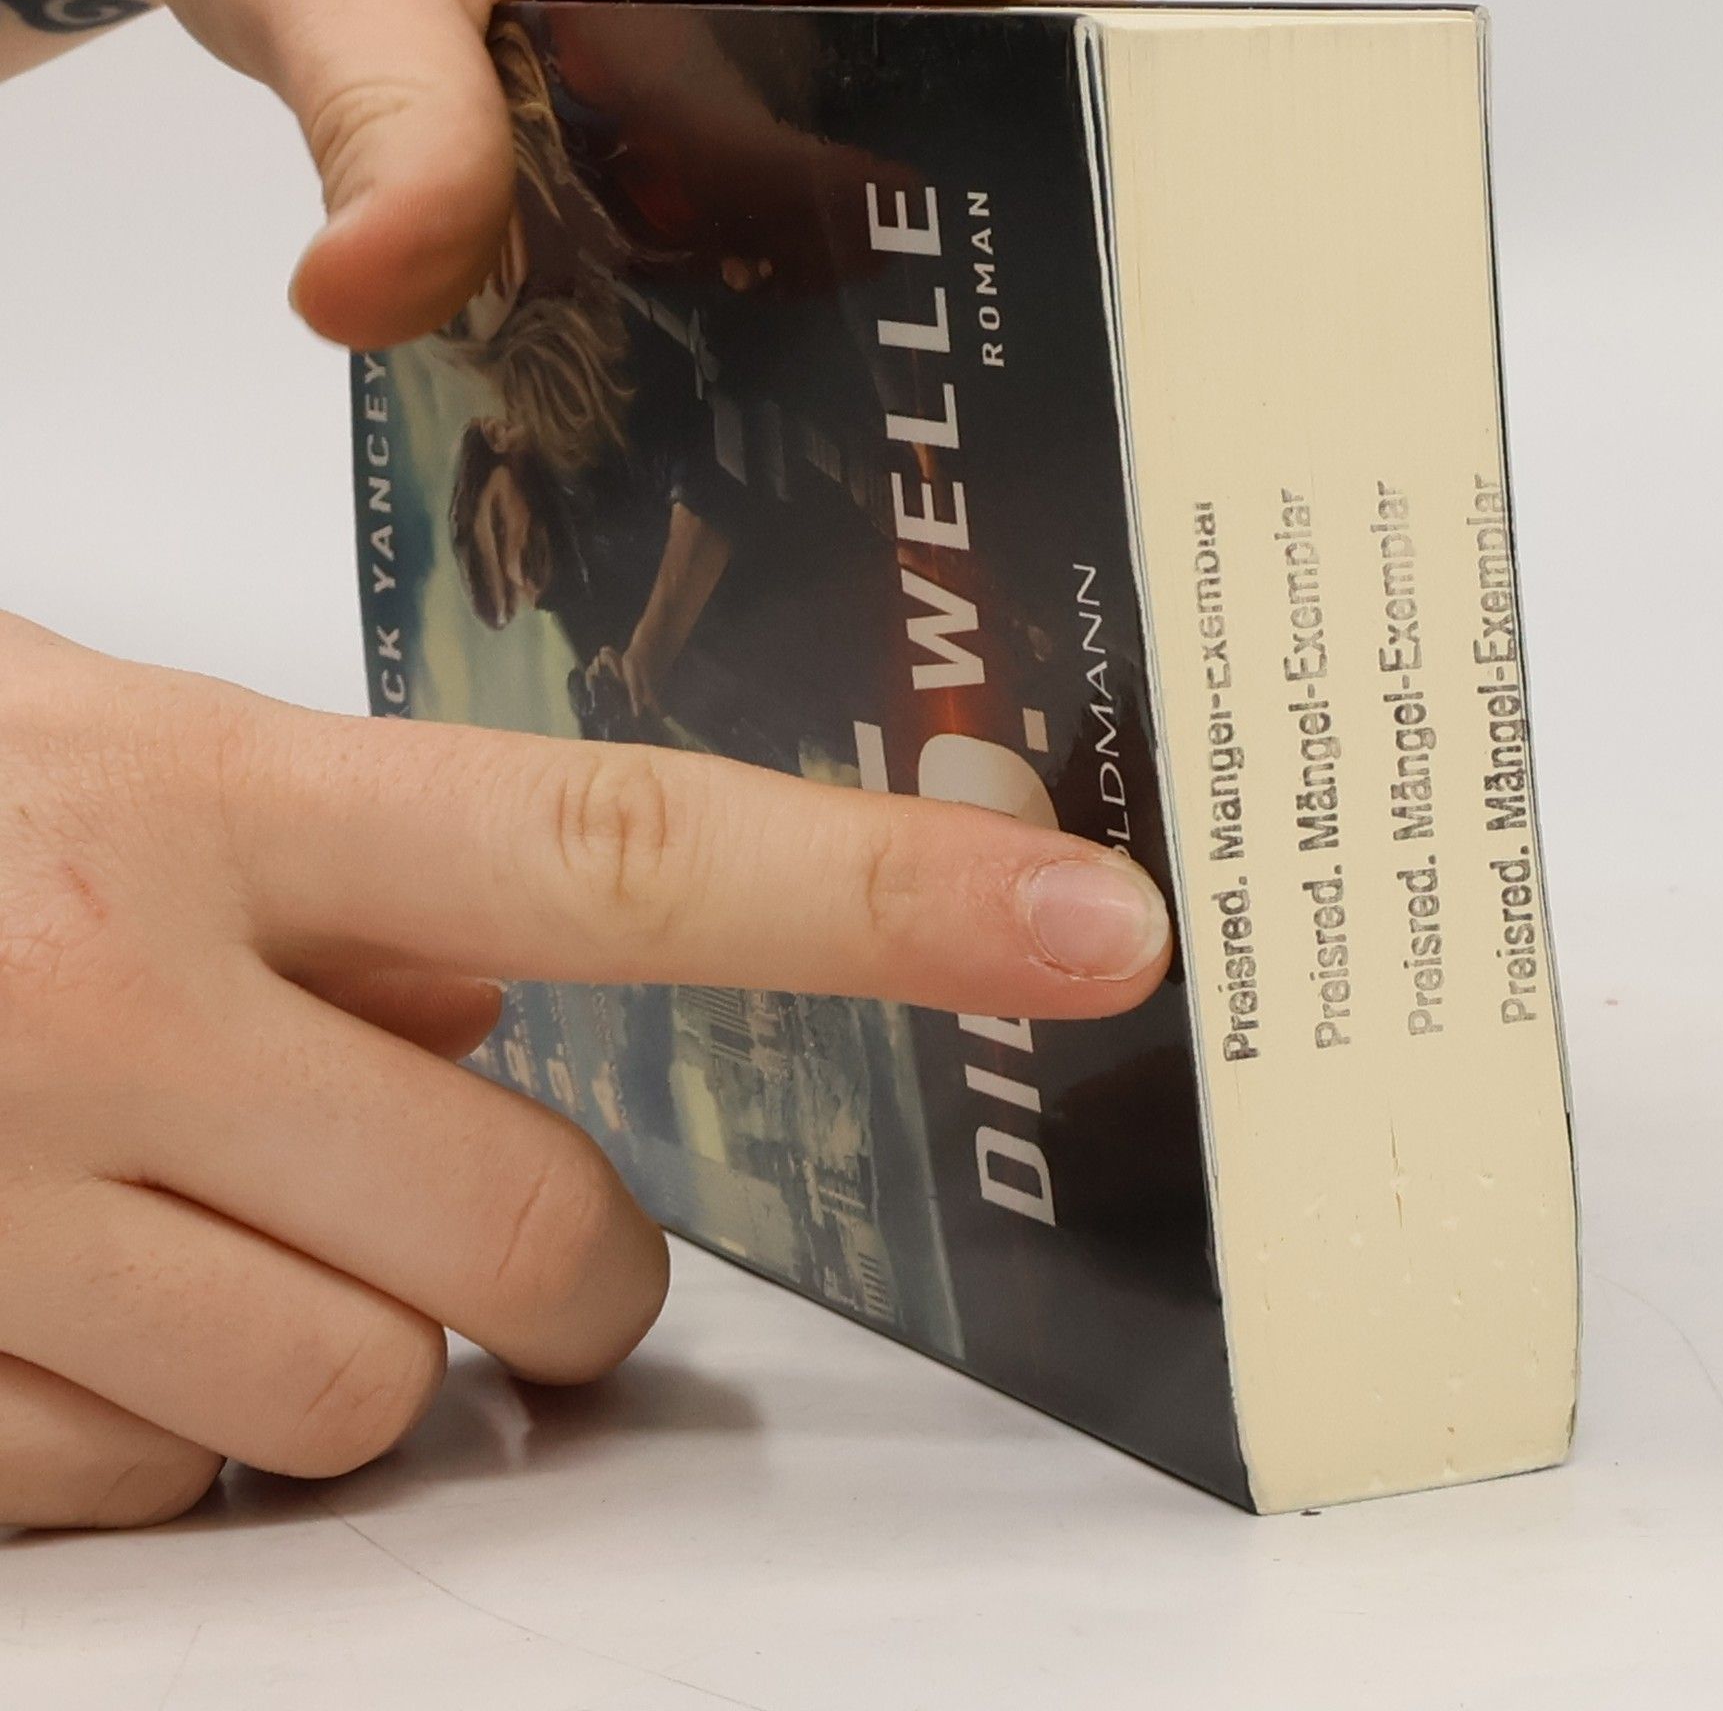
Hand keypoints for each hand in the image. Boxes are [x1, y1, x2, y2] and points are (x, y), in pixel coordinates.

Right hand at [0, 617, 1170, 1528]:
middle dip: (565, 1272)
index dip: (883, 897)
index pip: (622, 850)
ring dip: (347, 1338)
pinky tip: (62, 1283)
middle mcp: (89, 1009)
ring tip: (213, 1206)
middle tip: (512, 1225)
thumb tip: (507, 1014)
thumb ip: (345, 886)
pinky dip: (162, 1420)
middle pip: (528, 1234)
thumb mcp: (107, 759)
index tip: (1091, 922)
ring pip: (353, 1401)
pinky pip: (163, 1491)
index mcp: (193, 803)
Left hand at [74, 0, 1129, 347]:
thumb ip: (378, 113)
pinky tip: (764, 292)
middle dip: (978, 159)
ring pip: (886, 70)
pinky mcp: (701, 5)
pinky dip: (788, 199)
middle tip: (981, 327)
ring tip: (885, 338)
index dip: (1068, 31)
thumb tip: (380, 290)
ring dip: (878, 195)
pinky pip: (797, 106)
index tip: (1103, 185)